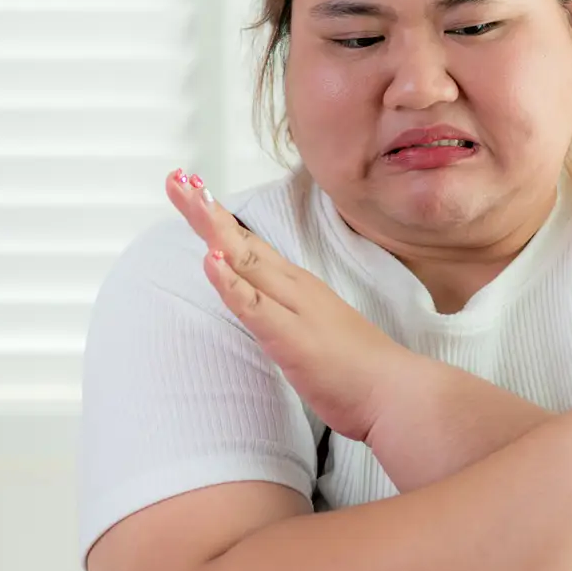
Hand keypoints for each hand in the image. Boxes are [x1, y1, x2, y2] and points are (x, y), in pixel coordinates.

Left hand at [165, 170, 423, 443]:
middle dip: (206, 209)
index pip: (251, 245)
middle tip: (176, 178)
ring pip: (245, 260)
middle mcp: (294, 288)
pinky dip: (231, 282)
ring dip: (213, 228)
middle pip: (241, 241)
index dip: (219, 219)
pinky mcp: (291, 337)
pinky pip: (254, 306)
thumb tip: (259, 310)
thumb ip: (285, 317)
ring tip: (187, 197)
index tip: (193, 190)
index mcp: (297, 286)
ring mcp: (293, 309)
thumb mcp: (312, 332)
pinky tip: (211, 259)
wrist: (394, 392)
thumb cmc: (357, 369)